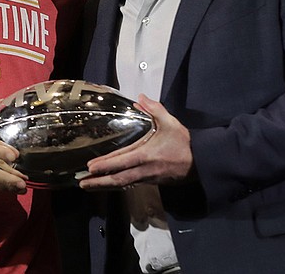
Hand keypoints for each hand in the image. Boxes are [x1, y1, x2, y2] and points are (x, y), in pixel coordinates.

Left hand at [78, 94, 192, 189]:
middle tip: (82, 183)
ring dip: (105, 185)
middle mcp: (144, 169)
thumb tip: (140, 98)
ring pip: (123, 184)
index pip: (121, 161)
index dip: (105, 165)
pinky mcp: (151, 181)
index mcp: (146, 155)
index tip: (90, 167)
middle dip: (99, 181)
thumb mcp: (170, 122)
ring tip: (89, 185)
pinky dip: (117, 184)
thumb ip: (155, 109)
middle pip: (118, 178)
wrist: (202, 162)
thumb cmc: (185, 143)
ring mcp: (147, 178)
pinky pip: (130, 184)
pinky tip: (108, 183)